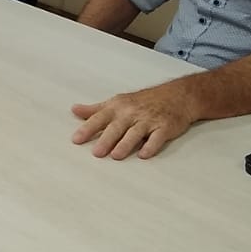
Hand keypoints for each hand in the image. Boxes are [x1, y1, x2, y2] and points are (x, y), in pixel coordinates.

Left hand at [70, 82, 198, 158]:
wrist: (177, 96)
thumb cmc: (143, 101)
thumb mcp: (117, 102)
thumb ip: (95, 109)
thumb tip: (74, 110)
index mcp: (118, 107)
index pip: (99, 118)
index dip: (87, 129)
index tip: (76, 140)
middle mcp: (132, 113)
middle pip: (116, 127)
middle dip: (106, 139)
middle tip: (96, 153)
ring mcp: (149, 120)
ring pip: (135, 133)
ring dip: (125, 144)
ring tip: (116, 156)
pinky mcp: (165, 127)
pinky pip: (157, 138)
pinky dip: (151, 146)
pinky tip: (144, 154)